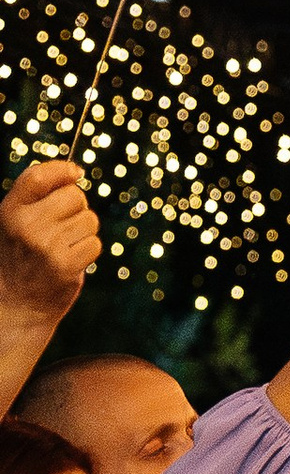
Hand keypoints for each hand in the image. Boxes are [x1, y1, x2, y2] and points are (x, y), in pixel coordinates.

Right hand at [0, 160, 99, 322]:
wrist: (18, 303)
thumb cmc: (23, 256)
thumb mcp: (17, 221)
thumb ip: (38, 196)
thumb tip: (74, 172)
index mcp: (10, 210)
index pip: (38, 176)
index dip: (62, 170)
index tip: (75, 172)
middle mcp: (26, 225)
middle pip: (75, 196)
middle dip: (76, 208)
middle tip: (62, 227)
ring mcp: (46, 245)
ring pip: (89, 220)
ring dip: (83, 232)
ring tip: (64, 246)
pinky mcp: (65, 265)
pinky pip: (95, 244)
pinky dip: (88, 251)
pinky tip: (70, 260)